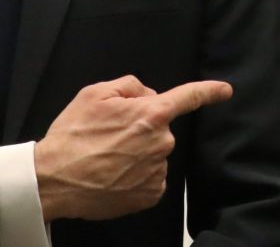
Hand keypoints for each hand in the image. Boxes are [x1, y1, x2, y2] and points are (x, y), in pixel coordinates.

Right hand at [34, 75, 233, 220]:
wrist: (54, 180)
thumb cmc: (73, 136)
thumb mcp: (94, 94)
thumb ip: (129, 86)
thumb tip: (147, 95)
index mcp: (151, 114)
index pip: (189, 97)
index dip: (209, 91)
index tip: (225, 90)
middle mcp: (161, 143)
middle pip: (159, 128)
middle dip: (141, 127)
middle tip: (108, 136)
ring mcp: (157, 171)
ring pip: (154, 154)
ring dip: (136, 153)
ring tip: (106, 157)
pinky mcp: (151, 194)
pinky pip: (151, 177)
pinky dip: (136, 175)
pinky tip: (113, 174)